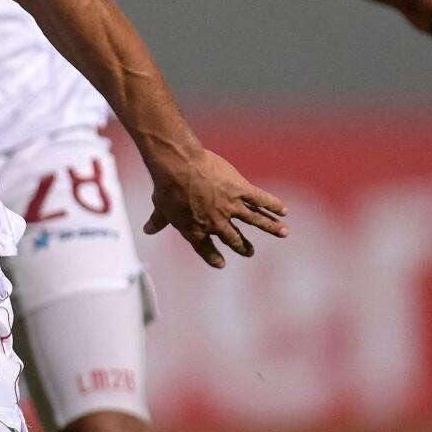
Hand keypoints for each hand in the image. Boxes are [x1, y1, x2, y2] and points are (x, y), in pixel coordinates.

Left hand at [143, 145, 287, 268]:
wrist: (178, 167)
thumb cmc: (166, 187)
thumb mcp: (160, 206)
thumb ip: (157, 221)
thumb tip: (147, 230)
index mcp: (196, 229)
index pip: (205, 248)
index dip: (212, 257)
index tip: (221, 263)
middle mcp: (216, 222)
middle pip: (233, 238)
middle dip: (243, 246)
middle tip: (250, 252)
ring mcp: (231, 207)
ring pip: (255, 220)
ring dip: (270, 227)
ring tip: (283, 233)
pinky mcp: (240, 189)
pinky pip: (260, 199)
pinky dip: (272, 204)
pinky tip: (283, 210)